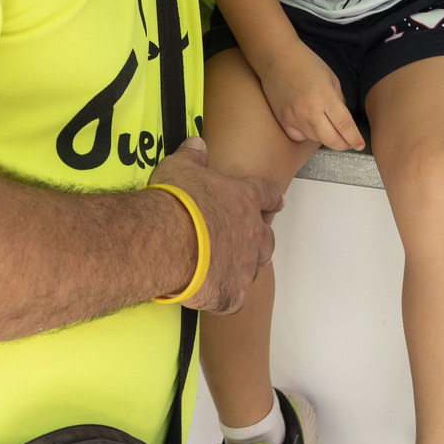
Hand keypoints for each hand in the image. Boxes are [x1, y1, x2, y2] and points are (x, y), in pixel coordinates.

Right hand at [150, 137, 282, 314]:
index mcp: (244, 199)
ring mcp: (245, 266)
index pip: (267, 195)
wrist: (165, 240)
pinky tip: (208, 295)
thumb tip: (197, 144)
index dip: (271, 199)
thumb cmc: (176, 200)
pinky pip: (234, 299)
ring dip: (239, 268)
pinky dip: (223, 297)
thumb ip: (192, 155)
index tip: (277, 201)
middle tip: (239, 241)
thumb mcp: (180, 167)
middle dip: (257, 241)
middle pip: (266, 240)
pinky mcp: (232, 293)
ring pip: (252, 270)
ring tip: (218, 269)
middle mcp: (253, 233)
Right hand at [259, 41, 364, 150]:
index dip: (354, 138)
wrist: (277, 58)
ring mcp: (294, 117)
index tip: (359, 144)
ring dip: (325, 136)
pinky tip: (308, 123)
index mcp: (326, 97)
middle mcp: (310, 110)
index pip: (345, 125)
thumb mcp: (331, 79)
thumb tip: (342, 122)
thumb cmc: (306, 64)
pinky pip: (299, 136)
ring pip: (316, 139)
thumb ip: (339, 101)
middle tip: (347, 143)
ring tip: (326, 124)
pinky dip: (307, 134)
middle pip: (331, 140)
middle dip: (343, 145)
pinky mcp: (283, 120)